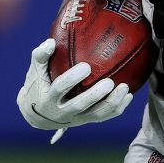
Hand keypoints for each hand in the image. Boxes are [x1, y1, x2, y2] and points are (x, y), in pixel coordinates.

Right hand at [17, 38, 131, 131]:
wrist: (38, 115)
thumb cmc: (38, 85)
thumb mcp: (34, 71)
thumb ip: (40, 55)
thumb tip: (52, 42)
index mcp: (49, 99)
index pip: (60, 88)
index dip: (73, 78)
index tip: (86, 66)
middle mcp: (62, 112)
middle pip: (80, 105)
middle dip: (95, 95)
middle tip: (109, 82)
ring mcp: (76, 118)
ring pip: (96, 114)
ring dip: (111, 103)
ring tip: (125, 88)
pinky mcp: (86, 121)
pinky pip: (104, 116)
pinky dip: (117, 108)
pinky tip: (129, 96)